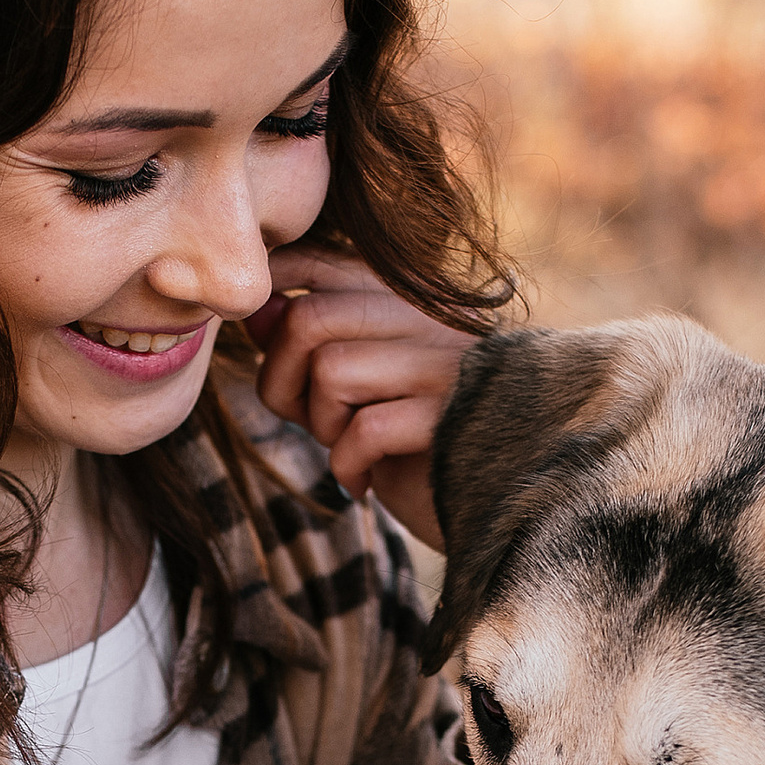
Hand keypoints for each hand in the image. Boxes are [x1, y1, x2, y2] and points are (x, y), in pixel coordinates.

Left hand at [245, 251, 474, 546]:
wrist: (507, 501)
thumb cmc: (417, 445)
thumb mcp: (356, 390)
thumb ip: (310, 346)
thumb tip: (256, 309)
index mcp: (410, 298)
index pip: (320, 263)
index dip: (273, 297)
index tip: (269, 350)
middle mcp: (432, 319)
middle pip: (308, 318)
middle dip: (281, 379)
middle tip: (306, 419)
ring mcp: (448, 366)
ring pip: (331, 370)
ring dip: (321, 424)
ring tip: (347, 448)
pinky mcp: (454, 420)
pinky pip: (366, 429)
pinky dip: (346, 465)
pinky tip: (363, 482)